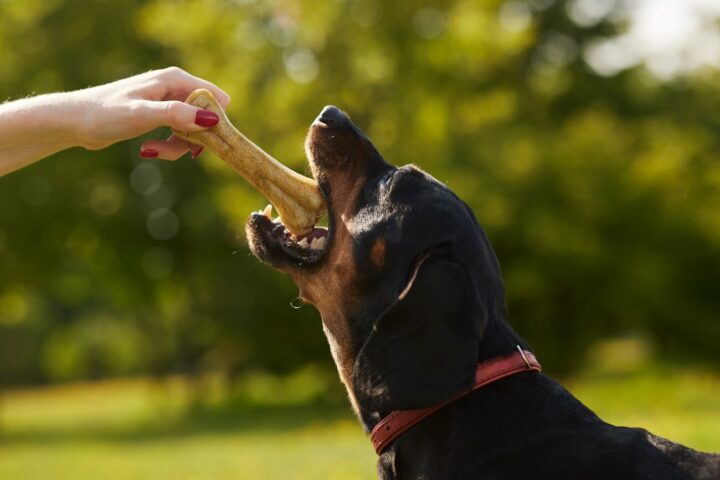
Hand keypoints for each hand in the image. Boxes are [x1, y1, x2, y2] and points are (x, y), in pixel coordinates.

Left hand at [70, 67, 229, 159]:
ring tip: (152, 151)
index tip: (200, 142)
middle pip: (206, 118)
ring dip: (178, 147)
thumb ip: (176, 115)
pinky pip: (178, 136)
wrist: (73, 122)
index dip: (214, 122)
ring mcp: (168, 103)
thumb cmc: (104, 113)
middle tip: (175, 150)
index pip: (217, 99)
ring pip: (193, 131)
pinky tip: (147, 149)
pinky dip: (168, 147)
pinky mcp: (160, 117)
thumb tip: (210, 119)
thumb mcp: (141, 115)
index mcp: (175, 79)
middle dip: (194, 139)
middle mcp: (175, 88)